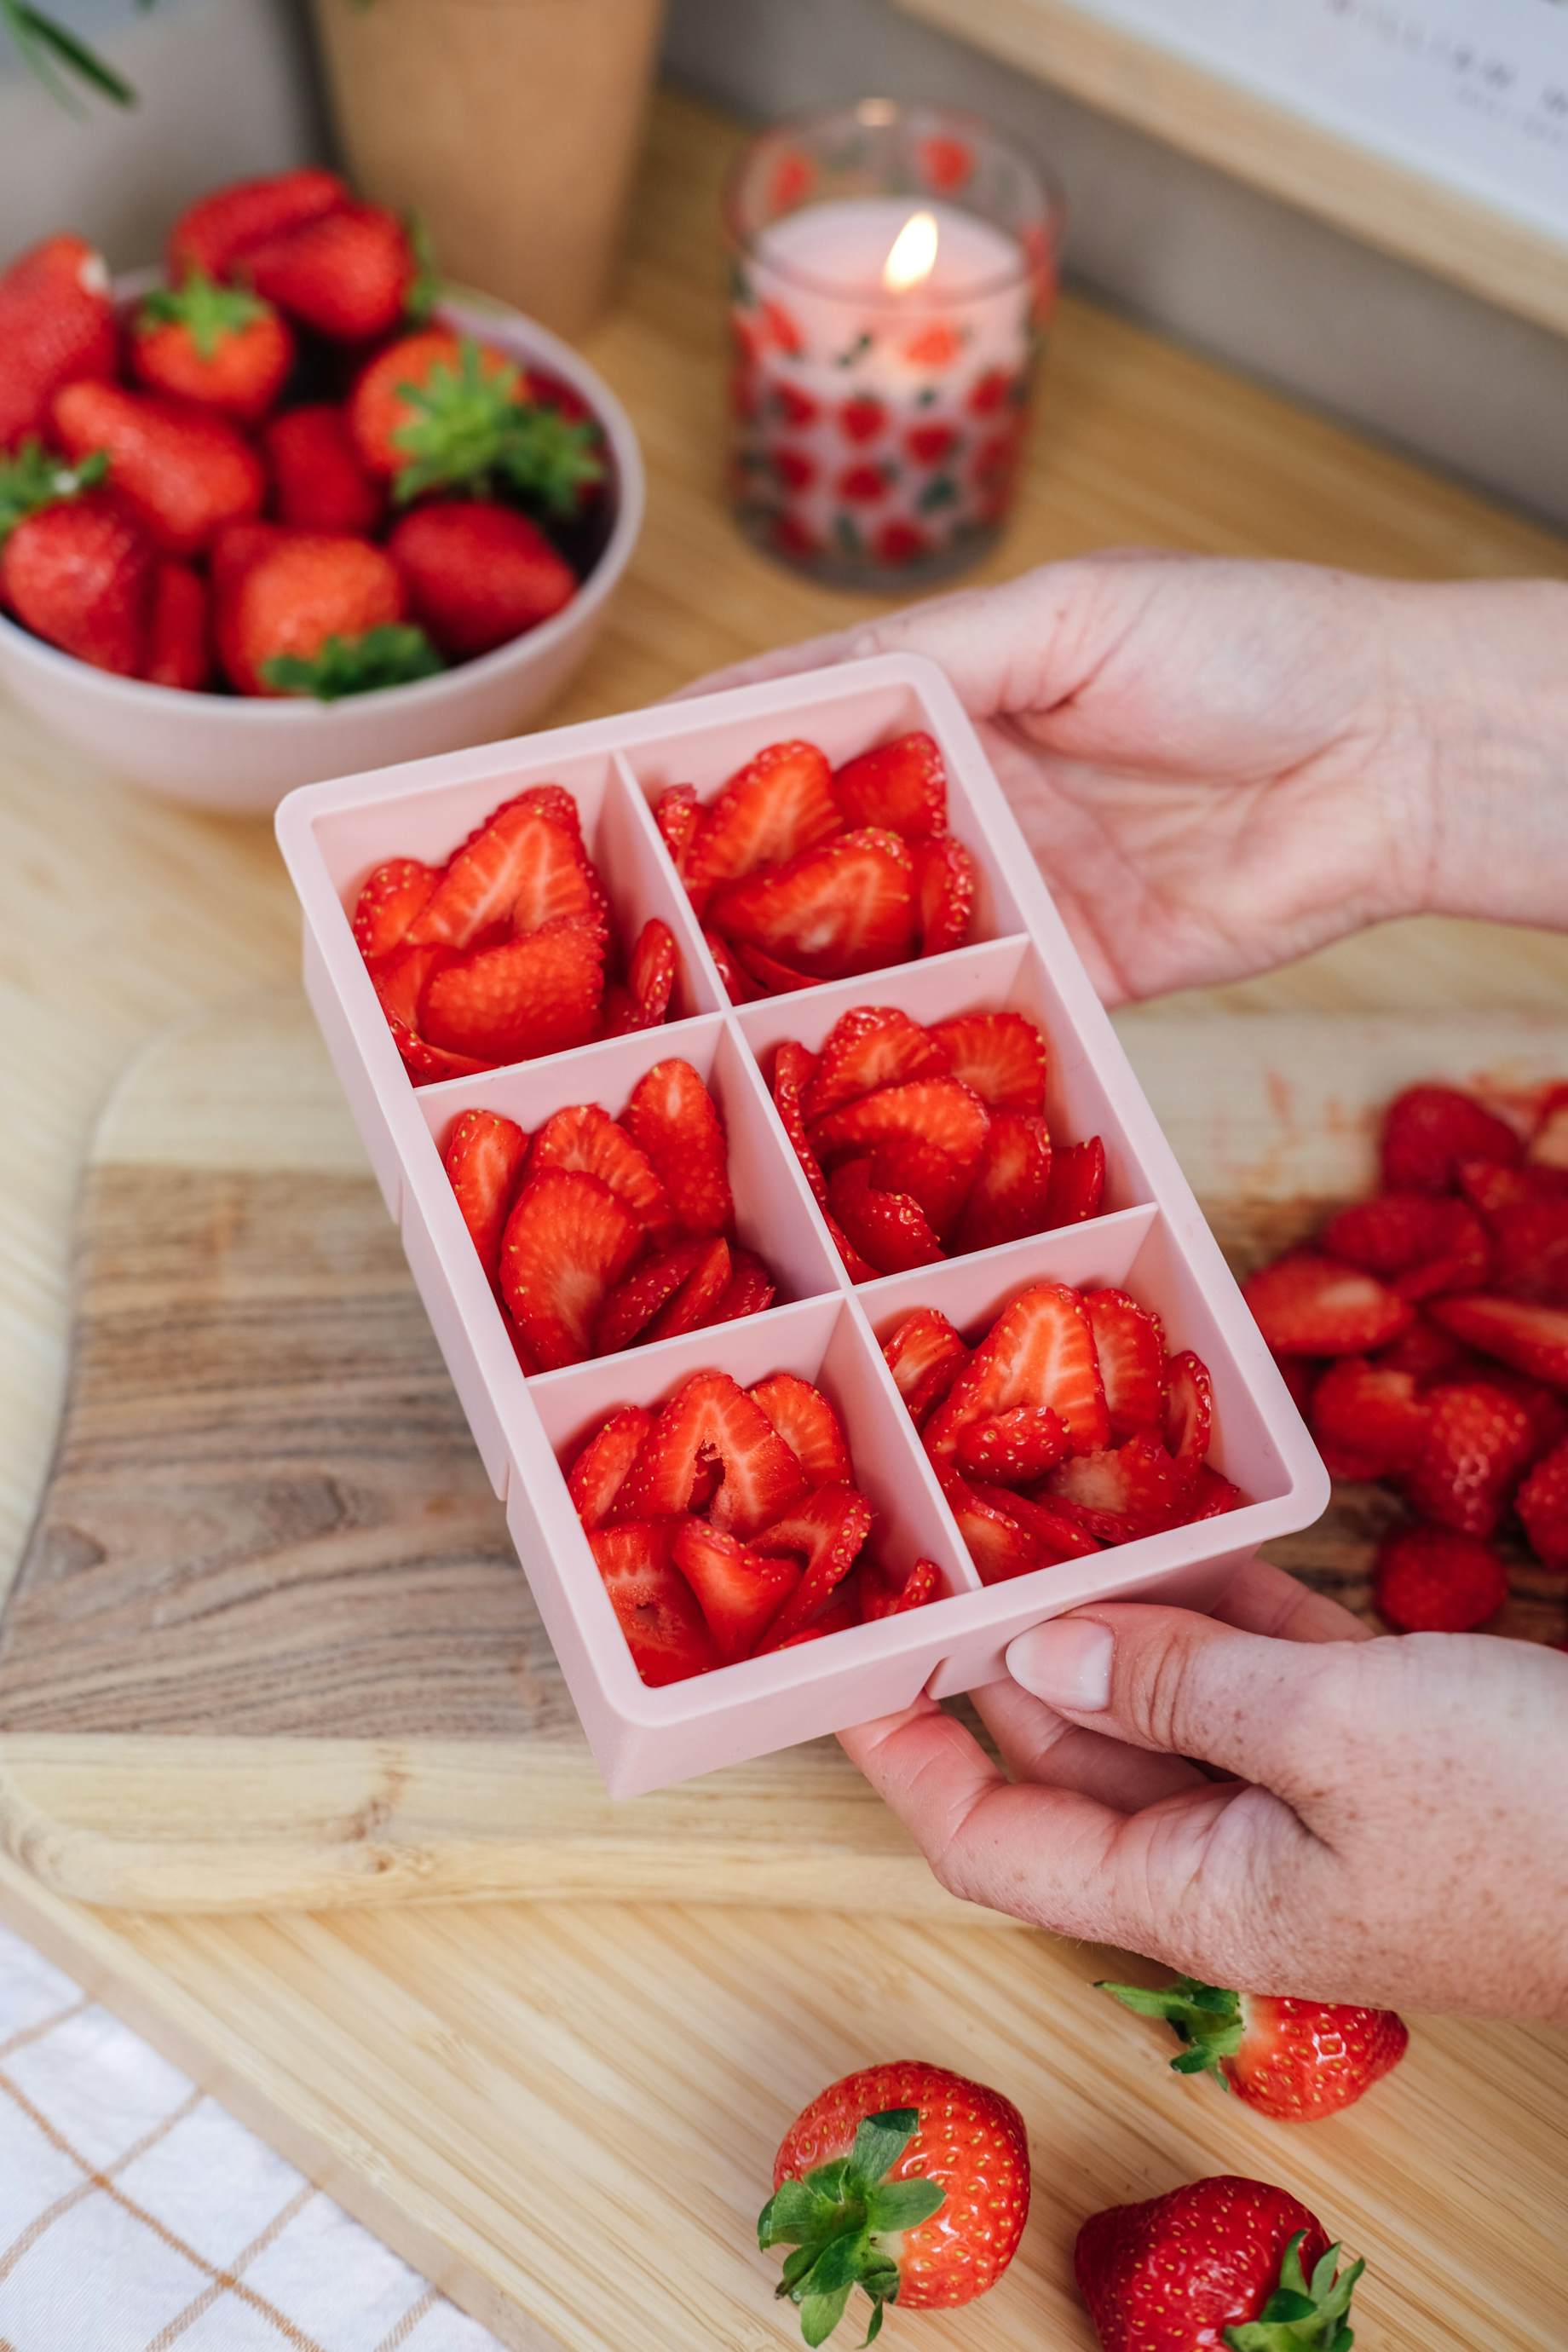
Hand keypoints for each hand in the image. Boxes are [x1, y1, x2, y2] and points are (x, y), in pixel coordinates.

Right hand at [687, 554, 1567, 1001]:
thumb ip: (931, 658)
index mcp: (965, 693)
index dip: (719, 750)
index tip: (616, 782)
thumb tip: (783, 691)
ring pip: (893, 933)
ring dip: (812, 964)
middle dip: (741, 876)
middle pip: (838, 841)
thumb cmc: (1246, 646)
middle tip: (631, 915)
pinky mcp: (1079, 974)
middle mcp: (980, 796)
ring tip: (701, 996)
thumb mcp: (1070, 614)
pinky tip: (839, 1053)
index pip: (814, 721)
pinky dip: (920, 1030)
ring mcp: (1025, 890)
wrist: (1390, 758)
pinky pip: (985, 1008)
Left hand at [841, 1558, 1567, 2018]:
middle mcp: (1232, 1853)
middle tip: (941, 1532)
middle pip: (1069, 1751)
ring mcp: (1308, 1796)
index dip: (905, 1760)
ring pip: (1167, 1693)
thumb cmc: (1525, 1810)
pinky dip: (1223, 1597)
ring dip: (1115, 1604)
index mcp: (1196, 1891)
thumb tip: (1030, 1657)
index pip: (994, 1841)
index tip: (841, 1668)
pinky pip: (1263, 1666)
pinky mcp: (1380, 1739)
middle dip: (1004, 1649)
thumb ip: (1176, 1688)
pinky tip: (1183, 1515)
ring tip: (1040, 1497)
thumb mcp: (1332, 1733)